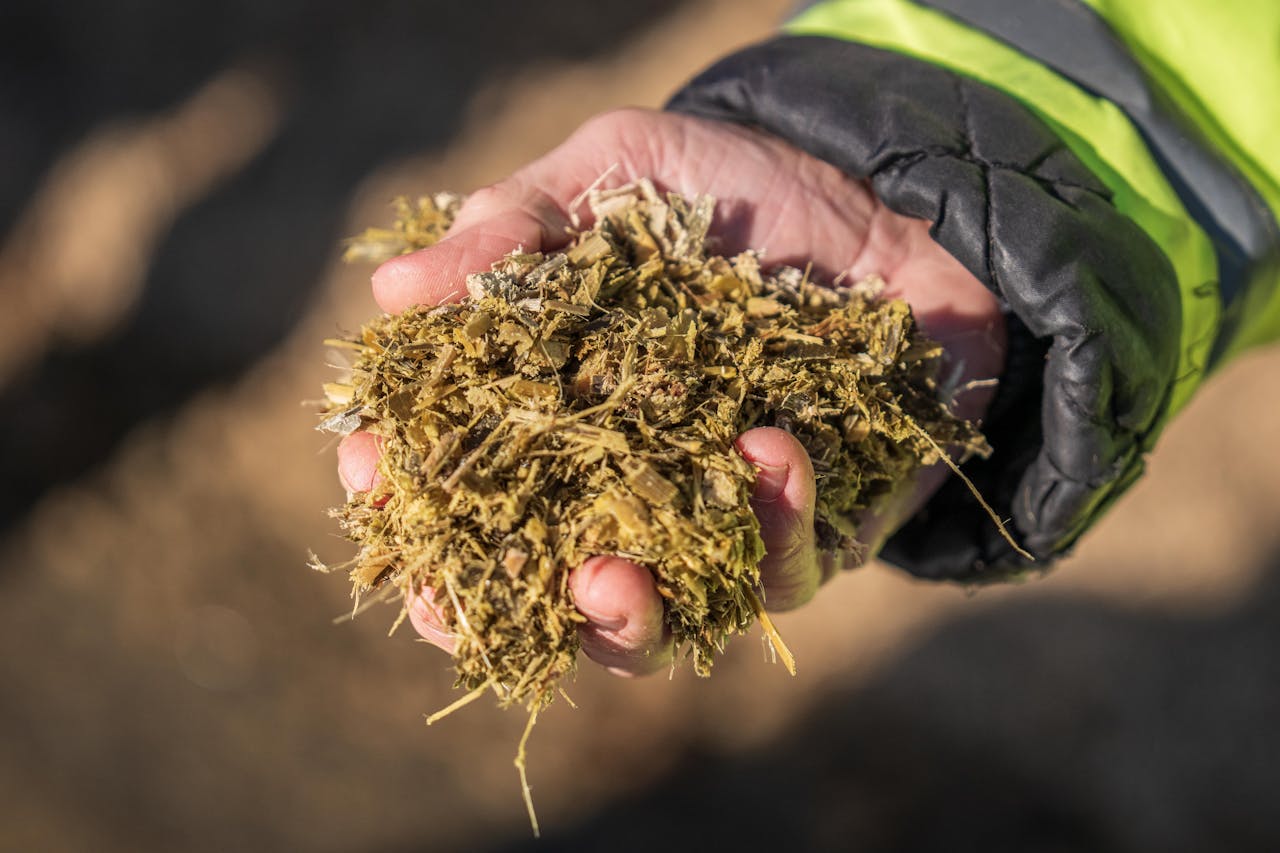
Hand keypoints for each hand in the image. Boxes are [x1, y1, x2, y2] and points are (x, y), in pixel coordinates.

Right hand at [336, 108, 1004, 675]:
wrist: (882, 201)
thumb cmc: (728, 189)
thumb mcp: (614, 172)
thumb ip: (516, 226)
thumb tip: (392, 289)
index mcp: (553, 421)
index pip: (458, 486)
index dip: (404, 494)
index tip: (370, 466)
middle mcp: (619, 492)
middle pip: (532, 592)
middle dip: (489, 606)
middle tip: (457, 599)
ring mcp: (708, 528)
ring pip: (649, 632)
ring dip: (620, 622)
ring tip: (607, 574)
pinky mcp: (806, 538)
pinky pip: (782, 573)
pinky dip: (769, 523)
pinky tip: (764, 444)